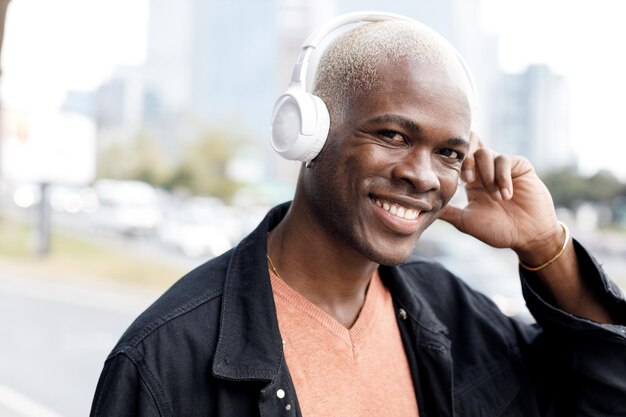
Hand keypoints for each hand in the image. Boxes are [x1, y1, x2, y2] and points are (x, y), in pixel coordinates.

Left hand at [439, 132, 562, 262]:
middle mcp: (485, 170)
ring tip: (494, 197)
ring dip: (486, 175)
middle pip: (469, 146)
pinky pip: (505, 160)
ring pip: (485, 153)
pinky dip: (502, 177)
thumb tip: (421, 208)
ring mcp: (503, 166)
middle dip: (465, 160)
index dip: (452, 164)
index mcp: (471, 180)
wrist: (527, 237)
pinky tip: (506, 195)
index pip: (457, 159)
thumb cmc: (498, 230)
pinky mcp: (520, 166)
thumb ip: (447, 211)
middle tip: (468, 180)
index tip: (455, 182)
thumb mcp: (466, 221)